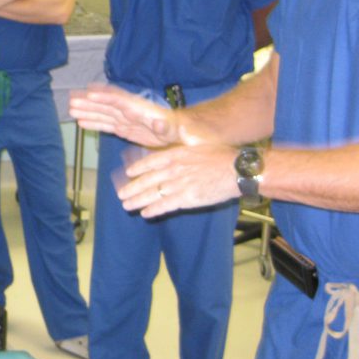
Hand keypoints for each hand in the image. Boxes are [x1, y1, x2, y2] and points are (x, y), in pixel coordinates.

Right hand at [69, 84, 180, 147]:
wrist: (185, 134)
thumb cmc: (183, 131)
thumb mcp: (177, 130)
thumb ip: (167, 128)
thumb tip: (160, 124)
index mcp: (141, 110)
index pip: (120, 100)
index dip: (105, 96)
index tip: (89, 93)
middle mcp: (131, 111)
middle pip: (106, 104)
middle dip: (89, 102)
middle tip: (71, 100)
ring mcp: (126, 119)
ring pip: (103, 113)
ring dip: (87, 111)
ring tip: (70, 109)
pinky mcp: (126, 129)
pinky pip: (106, 124)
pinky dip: (93, 123)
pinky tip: (81, 122)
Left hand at [115, 143, 240, 218]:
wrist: (237, 170)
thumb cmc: (221, 156)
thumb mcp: (197, 145)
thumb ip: (181, 150)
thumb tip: (171, 150)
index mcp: (176, 154)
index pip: (150, 161)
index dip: (138, 168)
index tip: (128, 173)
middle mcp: (174, 169)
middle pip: (147, 180)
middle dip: (132, 188)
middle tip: (121, 194)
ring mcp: (179, 184)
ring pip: (152, 194)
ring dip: (137, 201)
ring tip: (127, 205)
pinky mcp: (187, 198)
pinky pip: (166, 205)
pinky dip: (154, 209)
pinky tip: (145, 213)